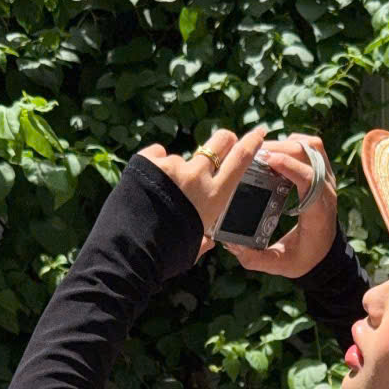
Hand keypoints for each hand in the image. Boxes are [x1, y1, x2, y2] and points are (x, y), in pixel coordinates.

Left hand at [136, 124, 269, 265]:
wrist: (130, 252)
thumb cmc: (165, 255)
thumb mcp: (195, 247)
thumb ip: (204, 238)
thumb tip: (209, 240)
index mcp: (214, 196)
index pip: (240, 160)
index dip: (252, 142)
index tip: (259, 132)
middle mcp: (197, 176)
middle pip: (219, 142)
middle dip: (224, 140)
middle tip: (224, 143)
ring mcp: (172, 166)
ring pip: (180, 160)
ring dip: (175, 173)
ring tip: (159, 197)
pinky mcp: (148, 161)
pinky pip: (157, 154)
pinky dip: (154, 165)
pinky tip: (147, 184)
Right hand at [219, 131, 338, 279]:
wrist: (326, 254)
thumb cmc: (303, 258)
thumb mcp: (280, 264)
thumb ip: (256, 259)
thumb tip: (231, 244)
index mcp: (318, 212)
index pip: (310, 180)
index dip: (289, 166)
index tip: (267, 160)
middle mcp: (327, 191)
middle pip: (309, 156)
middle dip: (281, 149)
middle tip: (254, 154)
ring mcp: (328, 179)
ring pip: (312, 147)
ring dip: (288, 143)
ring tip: (263, 151)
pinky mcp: (324, 172)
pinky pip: (313, 147)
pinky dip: (294, 142)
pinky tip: (276, 152)